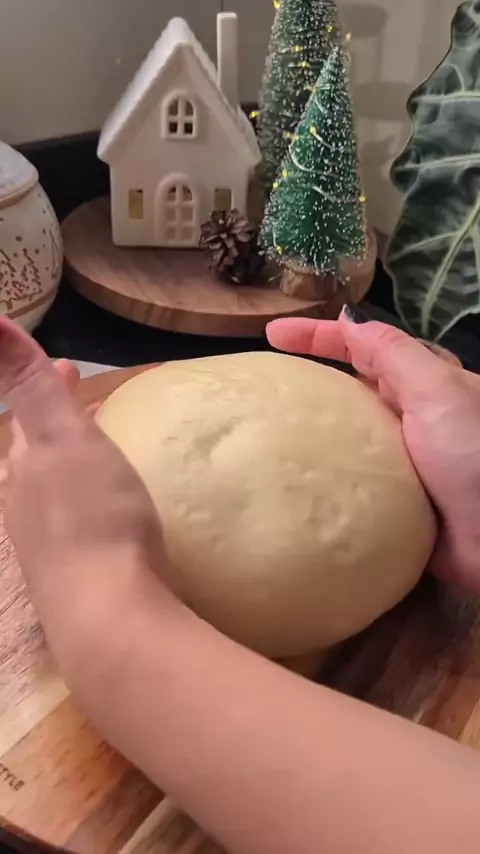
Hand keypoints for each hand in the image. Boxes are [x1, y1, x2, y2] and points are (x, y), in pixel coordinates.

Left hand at [0, 318, 172, 638]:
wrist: (109, 616)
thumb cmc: (92, 518)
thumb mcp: (63, 439)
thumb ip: (30, 386)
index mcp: (23, 467)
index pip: (27, 415)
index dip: (46, 386)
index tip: (69, 365)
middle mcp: (23, 504)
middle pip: (35, 452)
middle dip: (55, 422)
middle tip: (84, 402)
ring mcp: (47, 544)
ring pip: (52, 487)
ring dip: (69, 460)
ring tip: (95, 450)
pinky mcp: (73, 575)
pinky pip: (73, 518)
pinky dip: (84, 496)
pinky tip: (105, 510)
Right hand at [267, 312, 479, 593]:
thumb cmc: (473, 456)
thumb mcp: (438, 392)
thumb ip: (393, 353)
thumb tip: (347, 318)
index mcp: (422, 384)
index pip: (363, 348)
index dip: (318, 336)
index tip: (271, 333)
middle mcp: (407, 419)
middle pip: (348, 389)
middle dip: (306, 381)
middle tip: (258, 386)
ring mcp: (396, 462)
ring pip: (342, 436)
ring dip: (307, 432)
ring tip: (260, 432)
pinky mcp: (388, 502)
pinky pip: (346, 482)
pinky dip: (319, 477)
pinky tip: (288, 481)